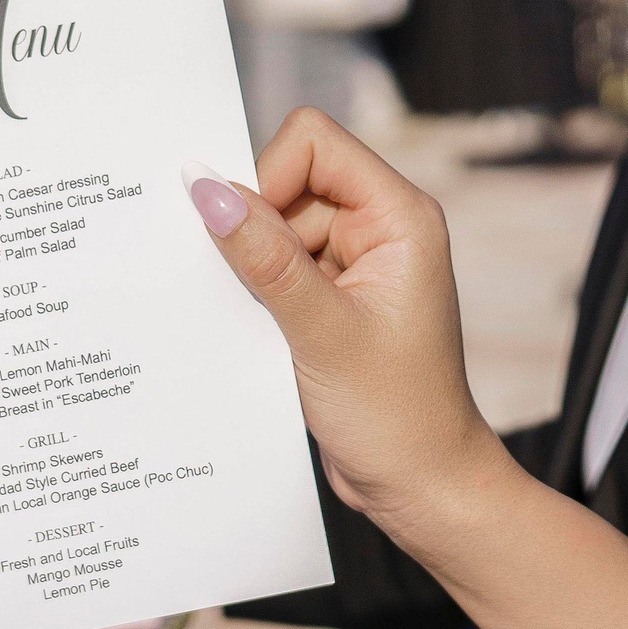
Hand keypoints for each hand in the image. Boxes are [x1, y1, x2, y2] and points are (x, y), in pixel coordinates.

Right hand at [186, 108, 511, 545]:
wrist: (422, 486)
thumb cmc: (394, 415)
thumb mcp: (320, 333)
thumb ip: (264, 258)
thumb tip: (205, 190)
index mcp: (400, 216)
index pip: (314, 142)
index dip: (267, 178)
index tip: (247, 240)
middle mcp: (381, 227)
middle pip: (289, 181)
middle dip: (256, 230)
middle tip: (256, 294)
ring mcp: (357, 263)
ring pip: (275, 226)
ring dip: (254, 267)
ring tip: (268, 326)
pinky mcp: (334, 297)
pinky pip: (278, 265)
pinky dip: (258, 290)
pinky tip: (260, 332)